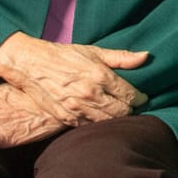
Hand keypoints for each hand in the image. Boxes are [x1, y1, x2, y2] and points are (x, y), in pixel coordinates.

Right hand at [0, 32, 148, 123]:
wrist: (30, 64)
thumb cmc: (64, 55)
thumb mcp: (94, 51)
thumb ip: (122, 57)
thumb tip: (146, 56)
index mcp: (100, 75)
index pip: (130, 96)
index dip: (140, 98)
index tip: (142, 97)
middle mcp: (91, 94)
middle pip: (122, 112)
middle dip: (131, 110)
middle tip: (132, 106)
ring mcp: (77, 108)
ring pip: (107, 123)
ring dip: (116, 119)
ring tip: (118, 112)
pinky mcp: (66, 118)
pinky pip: (89, 127)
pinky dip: (97, 124)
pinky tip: (100, 117)